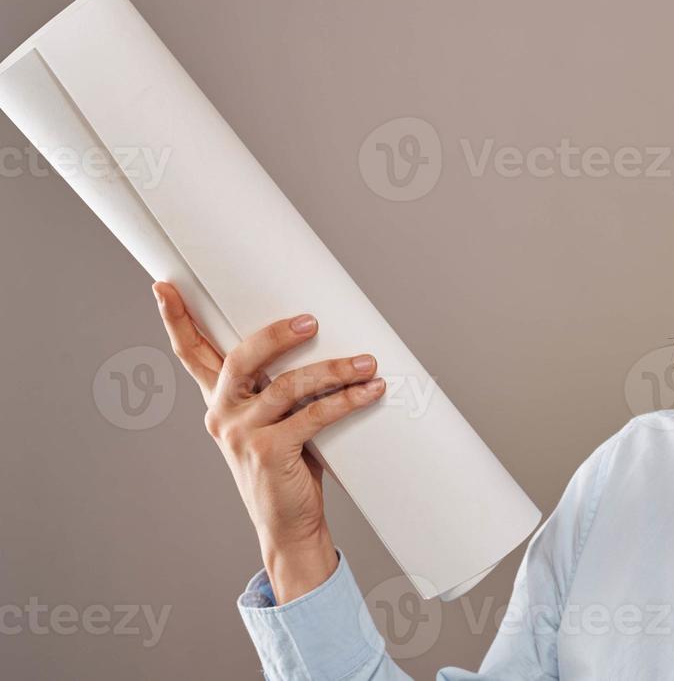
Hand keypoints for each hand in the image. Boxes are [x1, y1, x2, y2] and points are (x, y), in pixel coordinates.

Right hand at [152, 281, 385, 601]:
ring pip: (286, 386)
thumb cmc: (288, 466)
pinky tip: (369, 391)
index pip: (191, 355)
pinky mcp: (268, 452)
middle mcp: (222, 414)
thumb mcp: (275, 421)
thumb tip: (321, 340)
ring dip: (333, 370)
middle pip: (239, 359)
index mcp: (220, 402)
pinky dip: (346, 400)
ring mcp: (241, 434)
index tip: (164, 287)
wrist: (289, 526)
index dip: (177, 320)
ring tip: (365, 363)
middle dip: (274, 335)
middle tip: (310, 321)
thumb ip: (281, 387)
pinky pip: (313, 416)